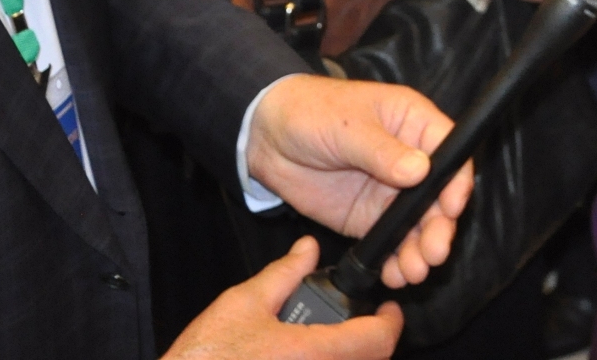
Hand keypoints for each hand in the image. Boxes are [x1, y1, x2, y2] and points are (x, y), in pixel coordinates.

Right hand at [164, 236, 402, 359]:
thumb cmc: (206, 357)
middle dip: (371, 341)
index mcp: (312, 355)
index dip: (390, 323)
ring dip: (350, 356)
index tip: (390, 309)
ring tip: (336, 335)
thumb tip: (308, 248)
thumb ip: (284, 273)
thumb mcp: (244, 303)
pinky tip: (309, 356)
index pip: (374, 342)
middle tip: (363, 320)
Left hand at [246, 75, 473, 288]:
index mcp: (411, 123)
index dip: (456, 180)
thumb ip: (382, 150)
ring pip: (419, 225)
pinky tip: (395, 274)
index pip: (449, 151)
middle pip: (438, 196)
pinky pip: (392, 242)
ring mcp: (390, 191)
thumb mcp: (347, 125)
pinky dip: (396, 260)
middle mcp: (408, 159)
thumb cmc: (311, 112)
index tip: (451, 208)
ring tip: (412, 271)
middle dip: (439, 226)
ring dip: (420, 249)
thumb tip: (420, 171)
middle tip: (433, 252)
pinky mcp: (370, 218)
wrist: (267, 138)